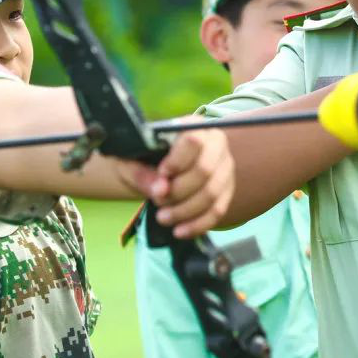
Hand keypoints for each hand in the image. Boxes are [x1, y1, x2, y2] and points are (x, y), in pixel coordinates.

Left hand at [120, 123, 234, 237]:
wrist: (152, 168)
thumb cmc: (141, 157)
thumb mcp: (131, 161)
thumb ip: (142, 172)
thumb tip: (161, 189)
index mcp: (193, 126)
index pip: (194, 140)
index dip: (177, 161)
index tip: (161, 174)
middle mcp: (216, 143)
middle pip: (204, 170)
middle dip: (178, 191)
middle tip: (158, 201)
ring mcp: (225, 167)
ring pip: (212, 193)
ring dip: (186, 211)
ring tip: (163, 218)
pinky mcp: (226, 190)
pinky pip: (218, 210)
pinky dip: (199, 224)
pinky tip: (180, 231)